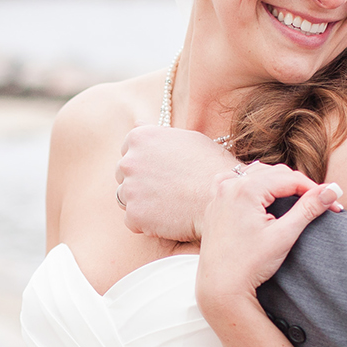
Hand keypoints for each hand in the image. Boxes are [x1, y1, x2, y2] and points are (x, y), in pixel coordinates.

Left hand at [114, 127, 238, 241]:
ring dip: (142, 203)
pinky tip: (169, 218)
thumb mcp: (186, 137)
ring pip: (125, 198)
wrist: (223, 196)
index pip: (128, 152)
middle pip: (123, 175)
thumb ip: (157, 133)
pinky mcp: (134, 215)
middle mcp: (129, 160)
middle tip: (168, 190)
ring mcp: (129, 189)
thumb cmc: (210, 165)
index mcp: (139, 137)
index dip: (147, 164)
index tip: (164, 172)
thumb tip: (137, 123)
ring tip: (170, 204)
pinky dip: (147, 223)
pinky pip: (132, 221)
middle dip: (140, 183)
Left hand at [195, 162, 343, 316]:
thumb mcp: (283, 235)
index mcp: (246, 189)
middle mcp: (229, 186)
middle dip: (299, 187)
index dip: (316, 190)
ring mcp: (219, 194)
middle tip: (319, 204)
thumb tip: (334, 189)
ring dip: (277, 183)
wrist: (220, 287)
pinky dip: (252, 184)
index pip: (290, 179)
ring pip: (257, 174)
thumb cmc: (250, 265)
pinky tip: (262, 195)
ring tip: (297, 200)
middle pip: (275, 174)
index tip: (334, 205)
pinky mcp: (215, 204)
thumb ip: (309, 208)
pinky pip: (236, 182)